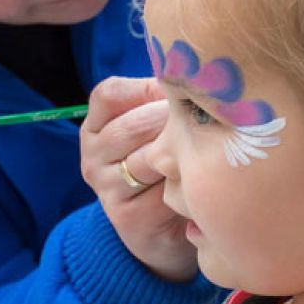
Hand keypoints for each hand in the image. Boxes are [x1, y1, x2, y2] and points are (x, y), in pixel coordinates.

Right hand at [81, 77, 196, 281]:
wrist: (160, 231)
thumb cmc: (166, 165)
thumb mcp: (157, 129)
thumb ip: (164, 101)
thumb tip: (198, 72)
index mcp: (95, 126)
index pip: (109, 94)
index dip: (147, 88)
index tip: (179, 93)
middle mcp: (92, 155)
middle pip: (133, 125)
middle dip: (175, 120)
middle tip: (209, 119)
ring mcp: (106, 188)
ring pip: (147, 158)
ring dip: (183, 151)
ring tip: (210, 147)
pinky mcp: (126, 217)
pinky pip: (162, 192)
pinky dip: (186, 183)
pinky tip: (203, 181)